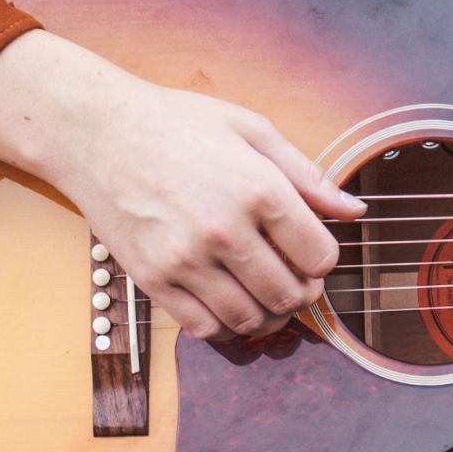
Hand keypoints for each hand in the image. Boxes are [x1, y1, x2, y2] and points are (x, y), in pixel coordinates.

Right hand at [0, 30, 362, 340]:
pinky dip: (227, 325)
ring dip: (268, 314)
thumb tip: (355, 211)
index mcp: (259, 190)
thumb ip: (308, 176)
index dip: (324, 259)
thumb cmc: (179, 123)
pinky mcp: (153, 280)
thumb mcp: (253, 131)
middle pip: (290, 294)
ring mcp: (185, 260)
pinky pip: (205, 328)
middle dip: (302, 292)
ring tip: (264, 293)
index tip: (311, 250)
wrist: (97, 132)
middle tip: (293, 277)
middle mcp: (224, 231)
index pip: (320, 257)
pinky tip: (229, 301)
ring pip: (250, 319)